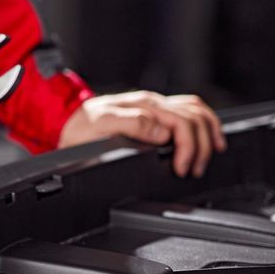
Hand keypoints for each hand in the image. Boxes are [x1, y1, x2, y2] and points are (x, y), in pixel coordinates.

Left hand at [58, 91, 225, 176]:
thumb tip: (163, 133)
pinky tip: (205, 137)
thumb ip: (134, 125)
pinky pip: (188, 112)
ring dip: (208, 133)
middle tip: (194, 169)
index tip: (183, 169)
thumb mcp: (102, 126)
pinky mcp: (155, 114)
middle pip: (195, 117)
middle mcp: (153, 104)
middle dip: (201, 145)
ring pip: (196, 111)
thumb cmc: (81, 127)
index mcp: (145, 106)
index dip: (188, 147)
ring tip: (207, 156)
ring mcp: (155, 107)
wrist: (66, 123)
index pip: (181, 122)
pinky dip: (203, 124)